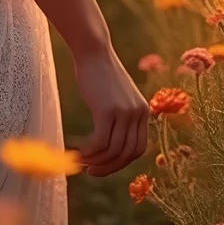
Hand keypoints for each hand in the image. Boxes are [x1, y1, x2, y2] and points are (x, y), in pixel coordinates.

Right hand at [71, 45, 149, 175]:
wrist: (94, 52)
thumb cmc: (100, 75)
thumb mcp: (117, 97)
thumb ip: (120, 117)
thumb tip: (110, 144)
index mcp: (143, 112)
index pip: (138, 149)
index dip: (121, 163)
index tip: (103, 165)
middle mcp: (138, 113)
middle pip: (127, 154)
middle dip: (108, 167)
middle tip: (90, 171)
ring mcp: (124, 112)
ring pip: (114, 151)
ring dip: (97, 162)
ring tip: (82, 162)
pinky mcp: (108, 110)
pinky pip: (101, 142)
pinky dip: (90, 152)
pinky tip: (80, 152)